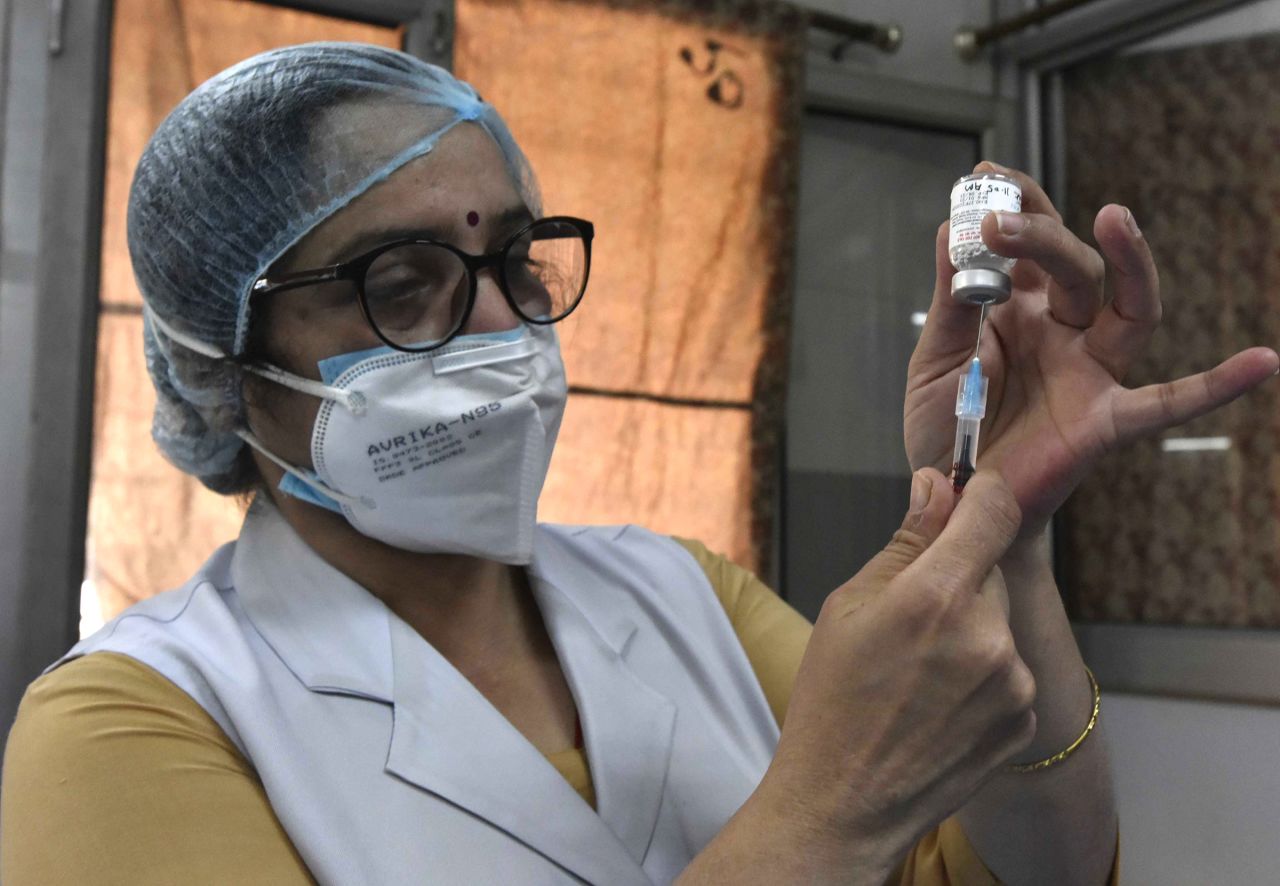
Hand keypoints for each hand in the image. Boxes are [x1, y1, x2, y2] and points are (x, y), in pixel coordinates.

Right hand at [757, 469, 1033, 880]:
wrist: (843, 803)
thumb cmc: (832, 702)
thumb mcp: (848, 607)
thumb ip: (905, 543)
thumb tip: (936, 487)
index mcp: (935, 599)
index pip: (993, 511)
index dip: (982, 493)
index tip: (967, 493)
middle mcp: (987, 637)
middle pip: (990, 568)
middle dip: (957, 576)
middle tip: (909, 615)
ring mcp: (1013, 683)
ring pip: (998, 619)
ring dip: (970, 626)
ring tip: (918, 669)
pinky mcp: (1024, 718)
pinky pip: (1009, 667)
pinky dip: (982, 671)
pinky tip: (938, 700)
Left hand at [905, 162, 1278, 535]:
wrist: (952, 499)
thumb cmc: (948, 428)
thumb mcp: (936, 361)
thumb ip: (949, 303)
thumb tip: (950, 233)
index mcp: (1020, 309)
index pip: (1030, 242)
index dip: (1016, 203)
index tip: (983, 173)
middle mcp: (1063, 330)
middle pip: (1074, 265)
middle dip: (1040, 234)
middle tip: (996, 219)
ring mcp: (1090, 372)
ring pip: (1127, 308)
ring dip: (1127, 263)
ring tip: (1115, 218)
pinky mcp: (1106, 420)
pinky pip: (1169, 401)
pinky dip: (1216, 384)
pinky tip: (1263, 362)